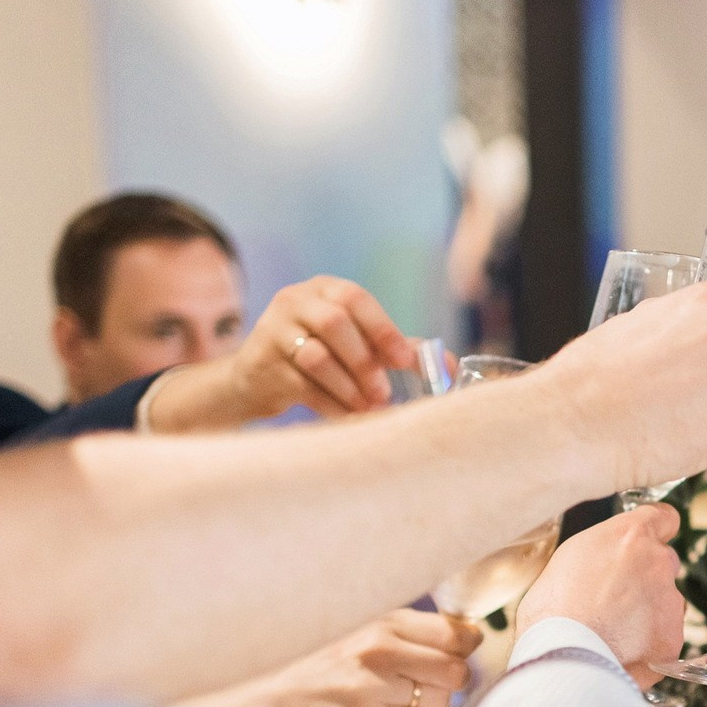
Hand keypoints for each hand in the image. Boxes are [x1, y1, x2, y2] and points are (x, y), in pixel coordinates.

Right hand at [227, 276, 417, 419]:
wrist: (255, 380)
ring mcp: (274, 331)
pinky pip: (302, 386)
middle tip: (384, 392)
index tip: (403, 361)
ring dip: (348, 386)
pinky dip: (331, 405)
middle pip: (334, 323)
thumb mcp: (357, 346)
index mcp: (324, 289)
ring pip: (316, 356)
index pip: (355, 298)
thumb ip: (401, 351)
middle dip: (364, 361)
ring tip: (367, 406)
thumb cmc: (319, 357)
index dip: (382, 329)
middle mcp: (295, 302)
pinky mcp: (263, 365)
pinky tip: (347, 417)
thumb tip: (452, 366)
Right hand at [254, 609, 482, 706]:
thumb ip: (411, 629)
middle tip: (440, 676)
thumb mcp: (366, 627)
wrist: (282, 694)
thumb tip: (464, 636)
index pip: (453, 633)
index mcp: (384, 623)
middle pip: (455, 670)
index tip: (462, 648)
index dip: (467, 643)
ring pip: (441, 700)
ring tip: (410, 693)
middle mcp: (382, 652)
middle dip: (454, 676)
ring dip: (435, 700)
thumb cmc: (329, 658)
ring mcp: (376, 689)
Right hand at [517, 505, 685, 685]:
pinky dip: (650, 643)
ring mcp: (670, 600)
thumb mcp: (570, 557)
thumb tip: (610, 559)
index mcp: (630, 536)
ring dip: (649, 611)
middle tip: (617, 598)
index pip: (664, 518)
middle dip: (647, 577)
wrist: (561, 653)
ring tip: (614, 629)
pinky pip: (666, 635)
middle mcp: (657, 562)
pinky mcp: (672, 636)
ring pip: (667, 601)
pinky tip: (623, 649)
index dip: (657, 530)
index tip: (652, 539)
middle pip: (664, 562)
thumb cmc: (551, 608)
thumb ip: (603, 551)